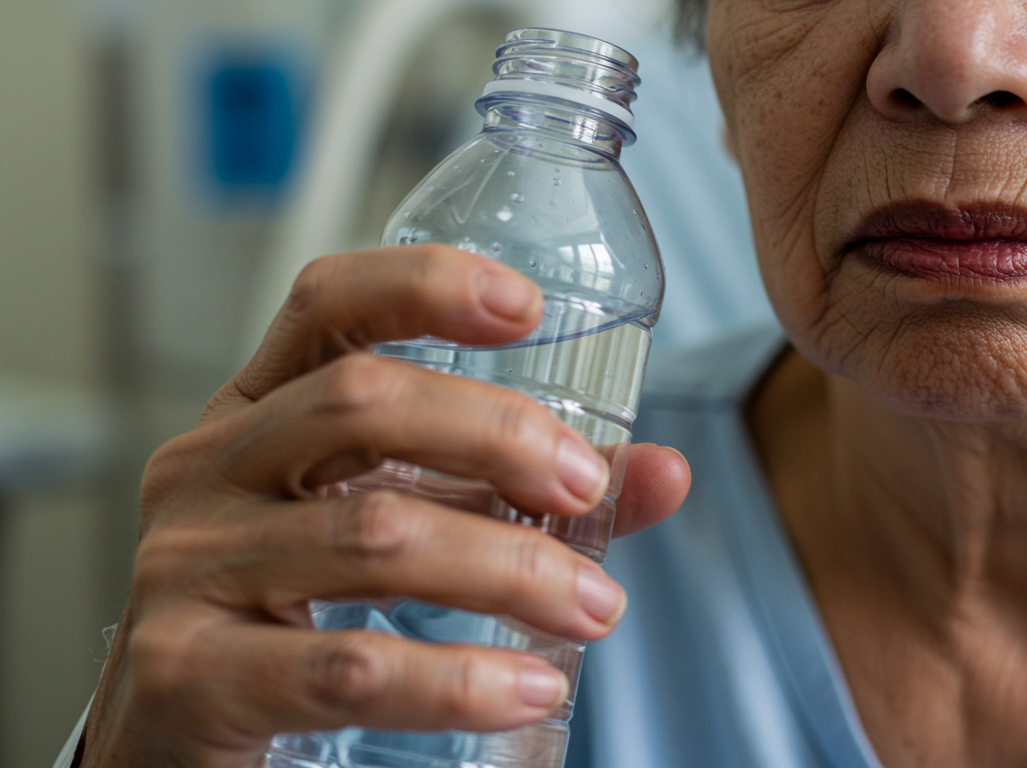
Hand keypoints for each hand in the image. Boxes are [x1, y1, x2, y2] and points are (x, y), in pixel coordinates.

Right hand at [77, 245, 690, 767]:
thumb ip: (520, 493)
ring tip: (591, 606)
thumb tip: (665, 472)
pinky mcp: (190, 672)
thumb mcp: (402, 523)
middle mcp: (211, 469)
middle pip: (359, 401)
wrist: (178, 736)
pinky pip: (343, 666)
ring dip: (508, 568)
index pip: (326, 304)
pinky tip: (526, 688)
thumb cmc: (298, 609)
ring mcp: (188, 567)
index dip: (422, 283)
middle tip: (586, 487)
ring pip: (372, 536)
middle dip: (496, 435)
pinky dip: (455, 678)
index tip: (527, 305)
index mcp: (258, 411)